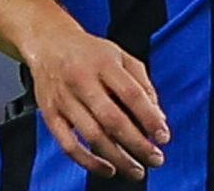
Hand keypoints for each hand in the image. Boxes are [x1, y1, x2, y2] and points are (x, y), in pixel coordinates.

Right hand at [21, 27, 168, 180]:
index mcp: (104, 63)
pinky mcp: (50, 115)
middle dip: (137, 144)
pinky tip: (107, 168)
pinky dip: (88, 161)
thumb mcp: (122, 56)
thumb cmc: (90, 53)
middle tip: (155, 159)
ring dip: (117, 157)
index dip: (149, 117)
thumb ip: (142, 84)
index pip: (131, 94)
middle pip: (112, 119)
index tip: (163, 136)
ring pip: (92, 135)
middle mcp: (82, 80)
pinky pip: (68, 144)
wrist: (49, 43)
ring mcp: (64, 99)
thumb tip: (157, 117)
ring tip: (135, 169)